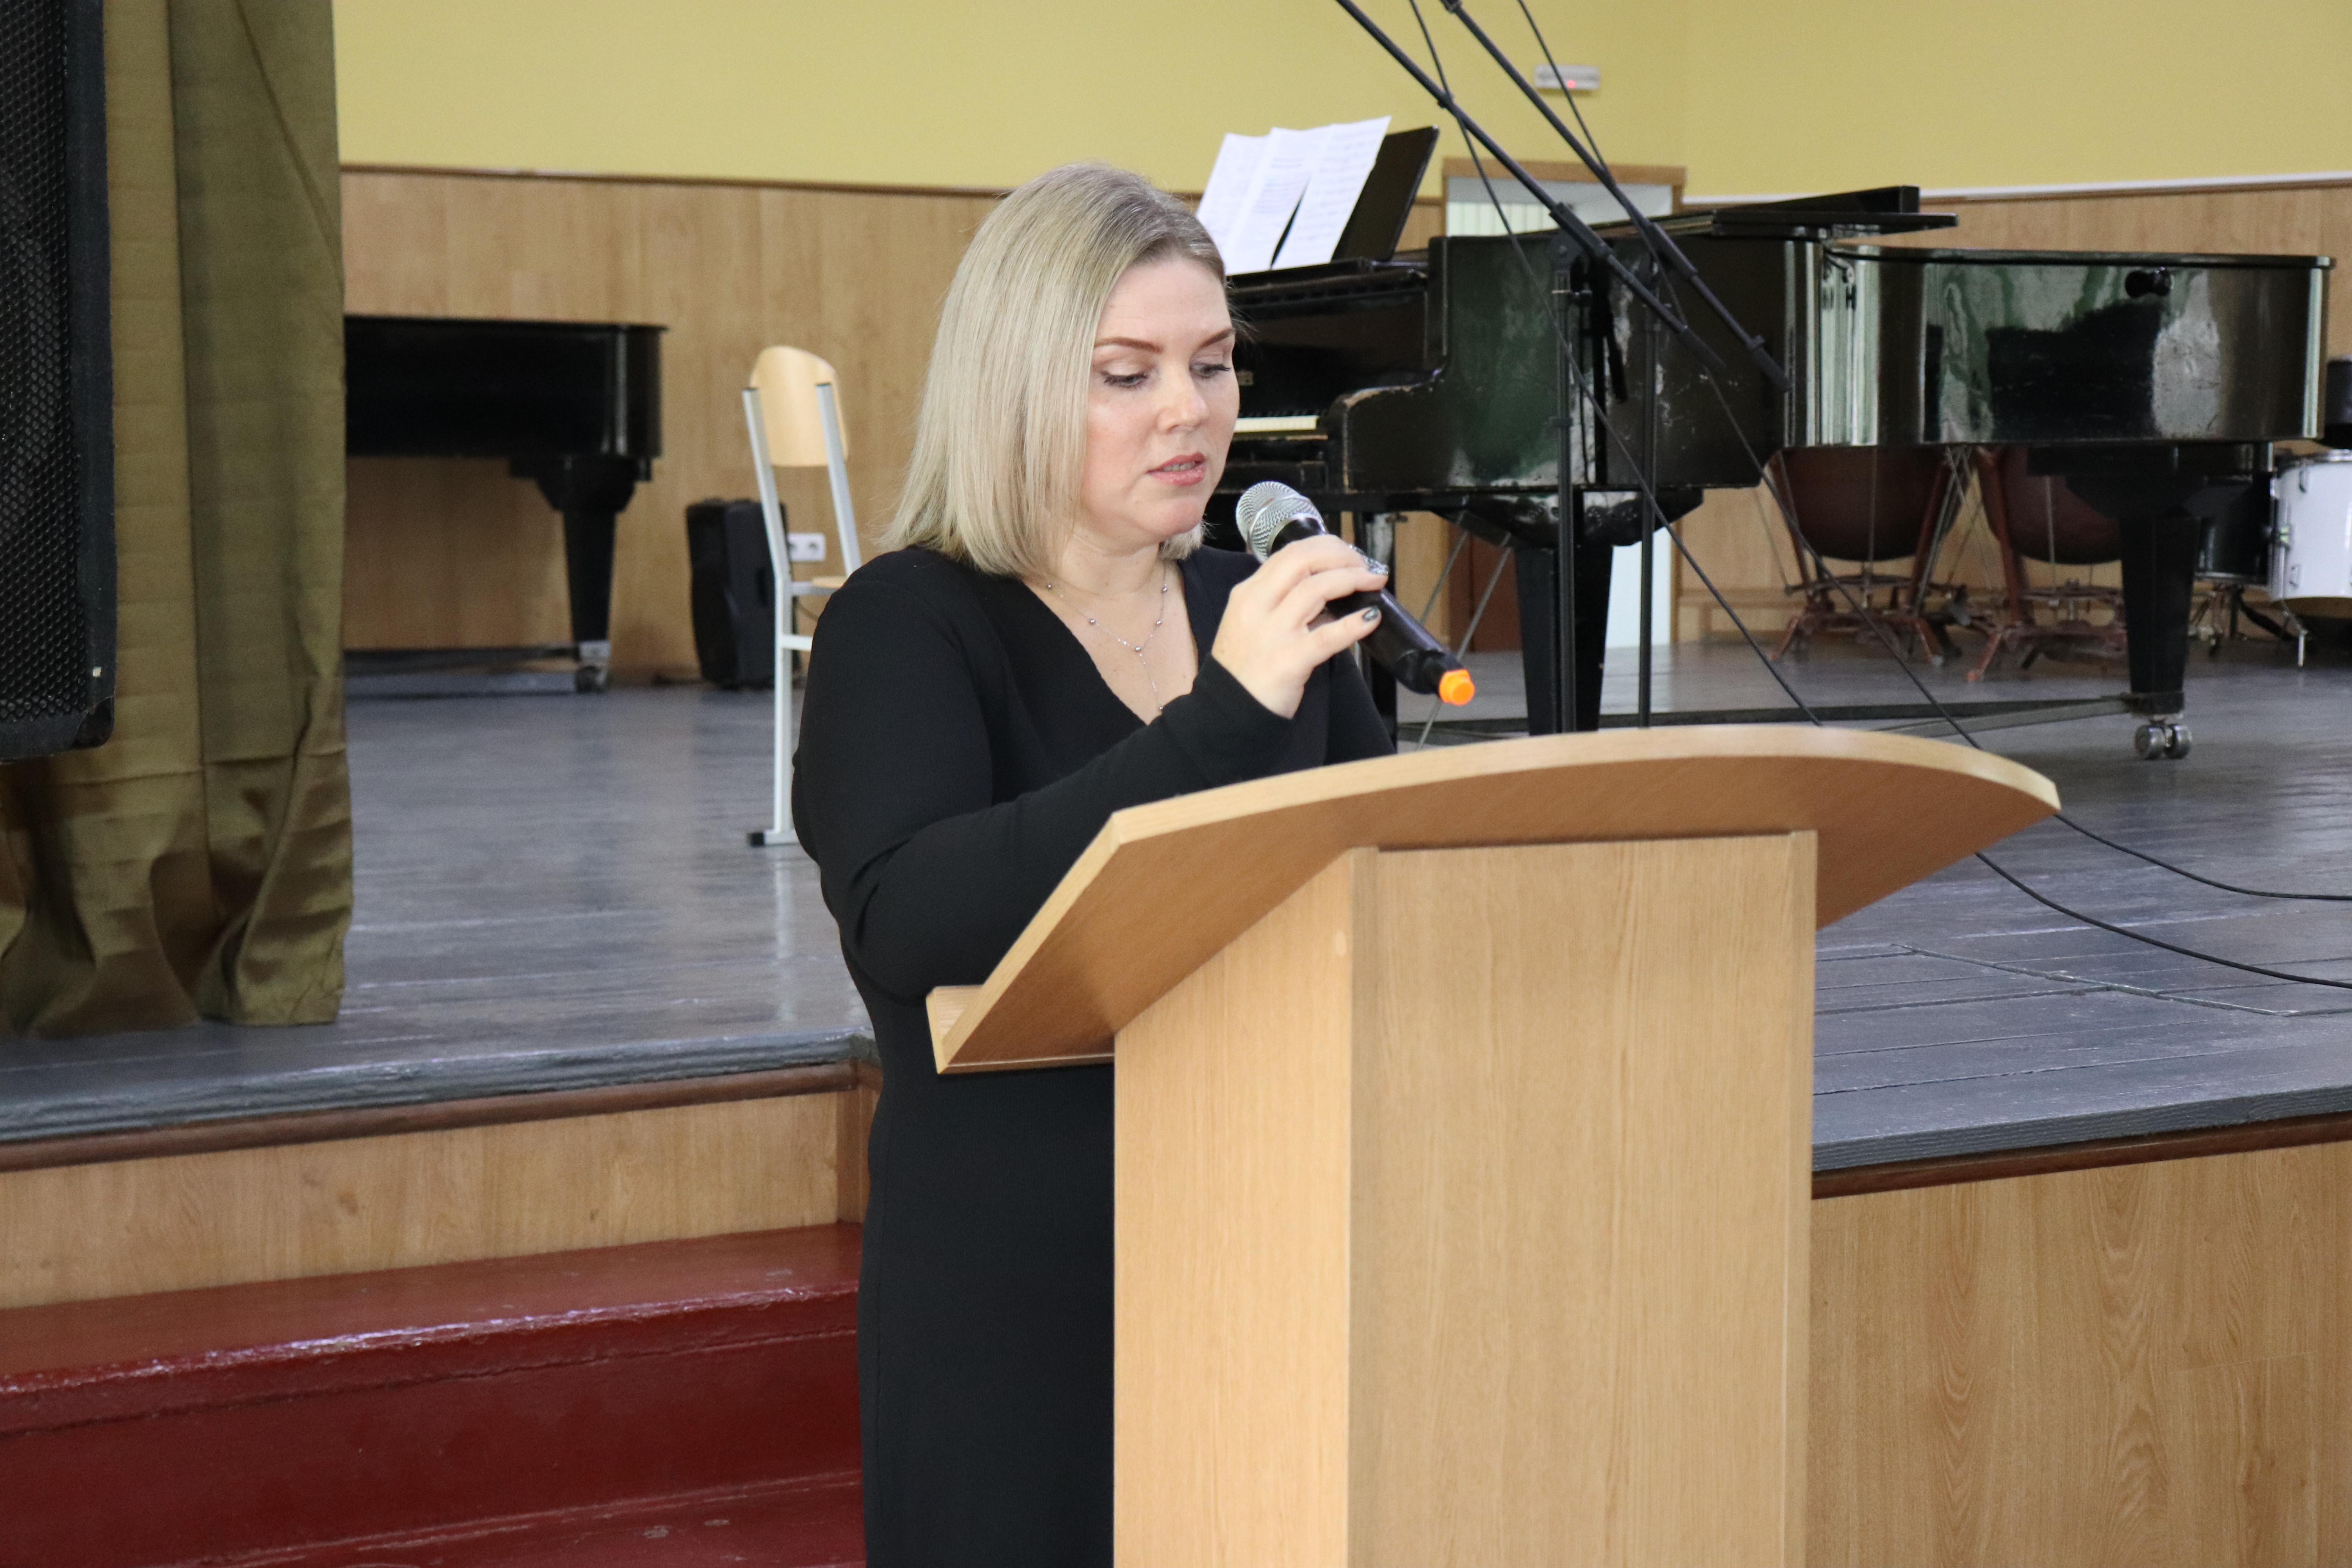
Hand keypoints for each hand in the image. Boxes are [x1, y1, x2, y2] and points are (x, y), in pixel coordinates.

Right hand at [1208, 536, 1387, 718]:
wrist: (1229, 710)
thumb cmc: (1245, 669)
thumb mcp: (1254, 625)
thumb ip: (1284, 604)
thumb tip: (1329, 591)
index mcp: (1248, 594)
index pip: (1289, 553)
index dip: (1325, 547)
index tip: (1347, 553)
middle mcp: (1257, 606)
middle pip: (1302, 560)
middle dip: (1340, 555)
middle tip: (1364, 564)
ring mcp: (1272, 633)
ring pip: (1316, 589)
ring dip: (1352, 579)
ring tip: (1374, 581)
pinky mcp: (1289, 661)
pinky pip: (1328, 636)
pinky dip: (1354, 624)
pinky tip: (1371, 618)